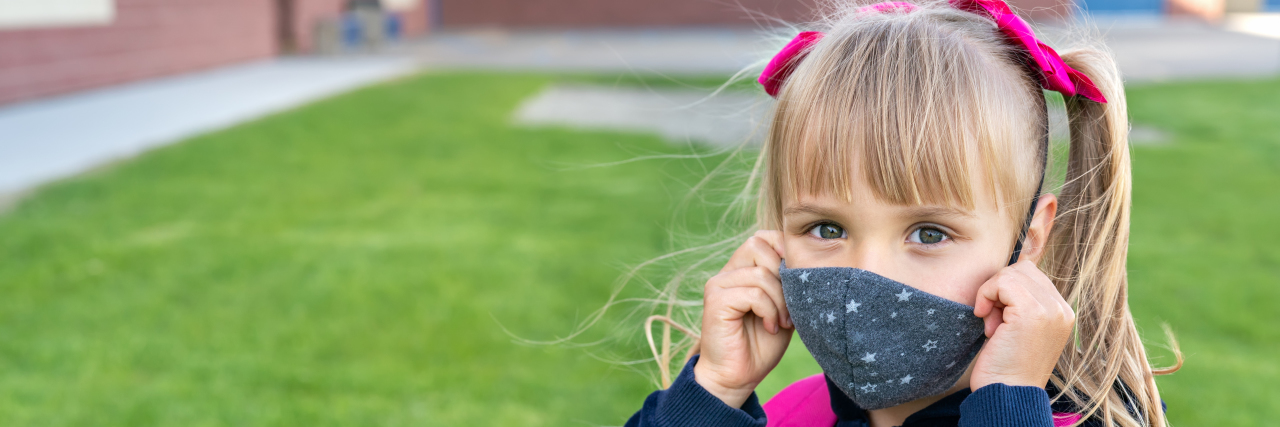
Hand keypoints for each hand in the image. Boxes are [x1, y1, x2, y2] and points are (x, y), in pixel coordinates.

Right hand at [693, 230, 792, 407]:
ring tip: (782, 322)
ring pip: (760, 273)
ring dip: (780, 300)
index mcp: (742, 269)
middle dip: (784, 275)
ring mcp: (718, 285)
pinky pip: (753, 293)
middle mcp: (728, 272)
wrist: (737, 377)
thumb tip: (806, 261)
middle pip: (759, 245)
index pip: (763, 237)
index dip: (785, 251)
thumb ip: (788, 283)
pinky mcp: (716, 301)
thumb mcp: (783, 307)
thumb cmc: (761, 344)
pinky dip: (769, 311)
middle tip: (790, 307)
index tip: (799, 282)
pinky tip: (770, 327)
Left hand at [970, 259, 1074, 389]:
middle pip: (1021, 269)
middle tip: (994, 321)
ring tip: (993, 325)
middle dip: (999, 290)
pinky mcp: (1033, 312)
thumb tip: (1003, 276)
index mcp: (1062, 312)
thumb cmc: (1006, 365)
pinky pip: (1002, 282)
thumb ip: (1020, 303)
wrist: (1008, 394)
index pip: (1031, 274)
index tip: (999, 318)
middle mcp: (1062, 308)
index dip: (1006, 290)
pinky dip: (986, 296)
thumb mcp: (1019, 328)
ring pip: (1010, 273)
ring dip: (991, 295)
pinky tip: (986, 321)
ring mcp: (1050, 309)